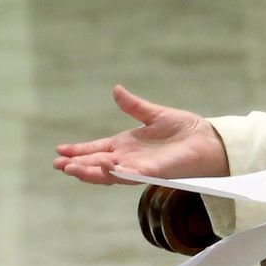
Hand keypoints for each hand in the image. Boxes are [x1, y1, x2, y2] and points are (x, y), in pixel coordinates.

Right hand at [52, 85, 228, 184]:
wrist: (208, 141)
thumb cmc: (185, 130)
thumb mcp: (154, 114)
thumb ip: (134, 105)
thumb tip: (116, 90)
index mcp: (127, 146)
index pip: (97, 150)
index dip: (79, 151)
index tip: (60, 151)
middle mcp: (129, 159)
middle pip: (96, 164)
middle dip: (77, 165)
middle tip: (57, 164)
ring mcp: (140, 168)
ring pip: (108, 174)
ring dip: (89, 172)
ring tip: (70, 169)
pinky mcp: (154, 172)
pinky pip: (132, 174)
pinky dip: (116, 172)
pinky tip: (102, 167)